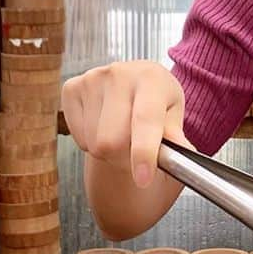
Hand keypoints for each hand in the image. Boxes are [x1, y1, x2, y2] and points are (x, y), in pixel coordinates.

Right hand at [61, 61, 187, 188]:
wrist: (136, 83)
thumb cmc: (158, 102)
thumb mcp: (175, 117)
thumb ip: (176, 139)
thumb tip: (180, 156)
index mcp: (152, 78)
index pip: (145, 120)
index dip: (143, 152)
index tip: (143, 179)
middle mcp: (120, 74)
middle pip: (113, 141)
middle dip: (125, 158)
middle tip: (136, 152)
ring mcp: (92, 79)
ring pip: (95, 143)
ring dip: (108, 152)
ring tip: (121, 135)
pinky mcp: (72, 88)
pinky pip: (79, 137)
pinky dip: (91, 142)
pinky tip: (102, 126)